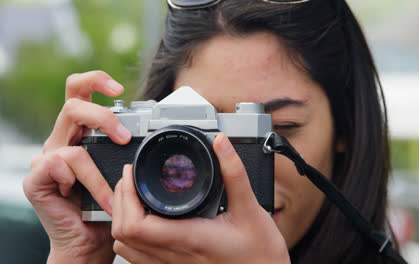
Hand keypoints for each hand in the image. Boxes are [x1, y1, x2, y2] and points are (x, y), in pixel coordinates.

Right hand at [23, 71, 131, 263]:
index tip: (120, 89)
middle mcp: (63, 139)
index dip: (96, 80)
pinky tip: (83, 196)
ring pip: (74, 146)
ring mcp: (48, 157)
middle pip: (72, 104)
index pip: (79, 90)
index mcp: (82, 131)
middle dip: (101, 116)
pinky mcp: (37, 178)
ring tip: (113, 195)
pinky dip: (81, 183)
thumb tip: (151, 108)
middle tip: (123, 137)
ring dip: (98, 174)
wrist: (92, 239)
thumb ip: (129, 138)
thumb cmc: (111, 202)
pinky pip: (60, 167)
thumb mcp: (124, 165)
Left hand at [112, 133, 290, 263]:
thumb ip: (234, 173)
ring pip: (127, 250)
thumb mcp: (251, 208)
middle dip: (120, 202)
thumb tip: (221, 144)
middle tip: (131, 180)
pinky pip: (139, 258)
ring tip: (134, 198)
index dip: (125, 197)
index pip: (135, 225)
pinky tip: (147, 221)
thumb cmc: (260, 252)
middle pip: (123, 236)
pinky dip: (132, 238)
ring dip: (122, 221)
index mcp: (188, 238)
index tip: (132, 175)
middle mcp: (174, 256)